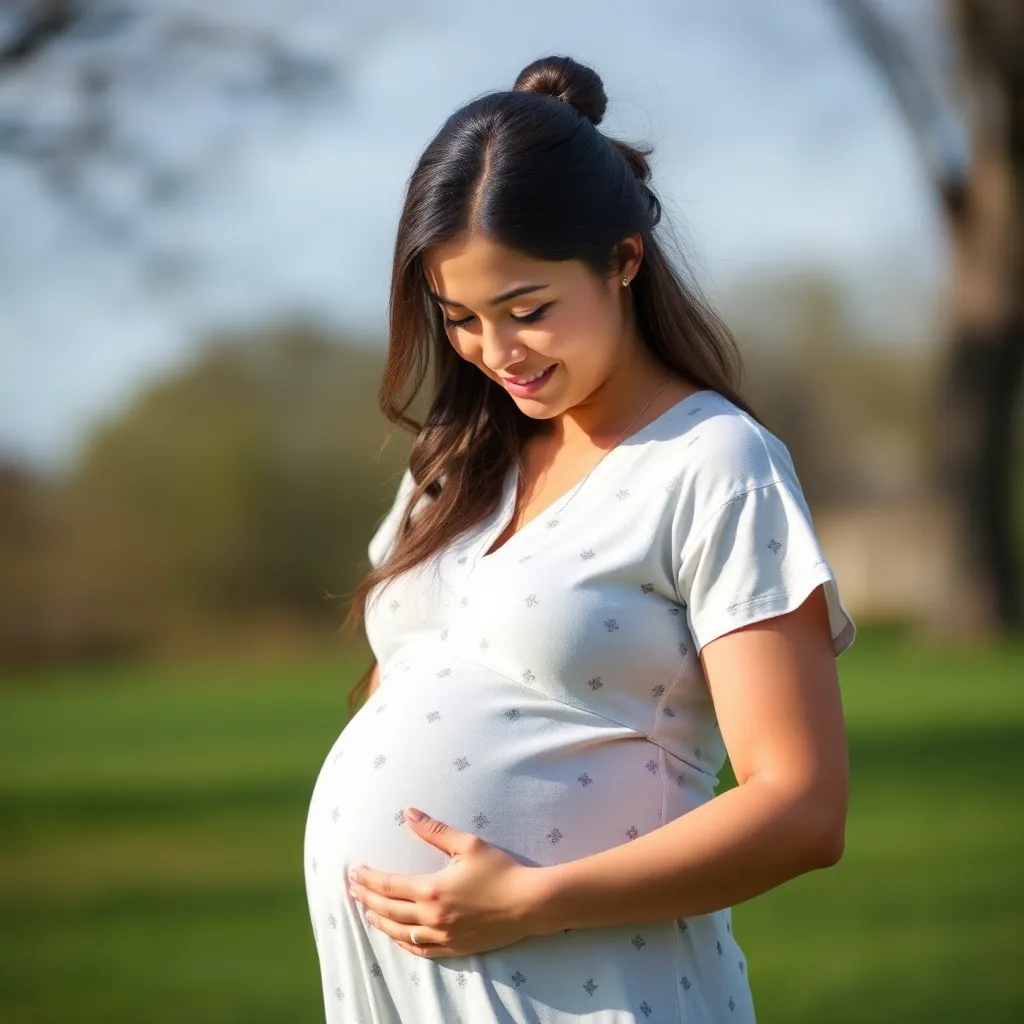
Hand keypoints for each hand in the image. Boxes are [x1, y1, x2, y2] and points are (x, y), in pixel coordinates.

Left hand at [347, 807, 544, 957]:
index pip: (389, 885)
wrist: (528, 903)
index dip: (368, 879)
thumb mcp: (467, 844)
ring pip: (400, 933)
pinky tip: (395, 936)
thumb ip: (434, 830)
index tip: (354, 872)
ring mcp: (442, 936)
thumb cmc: (500, 870)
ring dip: (379, 922)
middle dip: (366, 899)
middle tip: (352, 890)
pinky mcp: (454, 948)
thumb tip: (408, 813)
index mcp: (432, 889)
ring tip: (366, 913)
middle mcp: (432, 916)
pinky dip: (402, 943)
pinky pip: (420, 950)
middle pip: (388, 910)